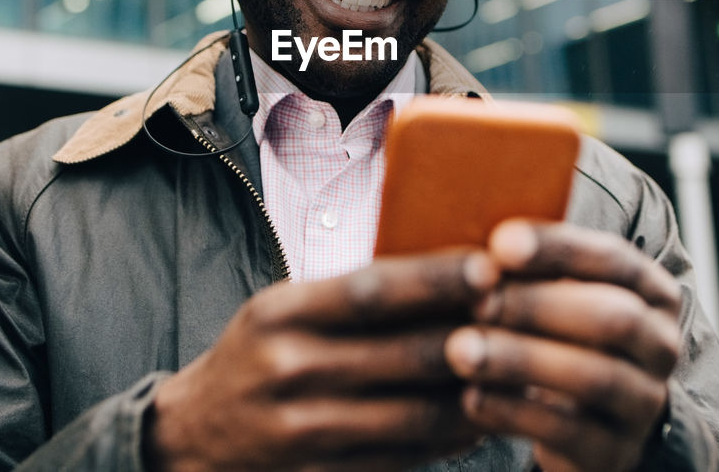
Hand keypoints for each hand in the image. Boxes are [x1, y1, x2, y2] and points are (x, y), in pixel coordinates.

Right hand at [147, 250, 498, 470]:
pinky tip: (483, 418)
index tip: (491, 267)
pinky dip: (449, 438)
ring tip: (522, 370)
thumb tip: (449, 271)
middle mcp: (289, 370)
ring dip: (476, 394)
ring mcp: (304, 432)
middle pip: (402, 354)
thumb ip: (351, 294)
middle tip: (527, 317)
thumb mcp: (284, 309)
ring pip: (414, 413)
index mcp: (282, 314)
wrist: (191, 439)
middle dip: (472, 336)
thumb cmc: (256, 357)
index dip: (436, 280)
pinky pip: (404, 457)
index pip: (371, 290)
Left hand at [444, 221, 682, 471]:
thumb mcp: (561, 295)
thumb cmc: (560, 338)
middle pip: (611, 318)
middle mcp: (659, 344)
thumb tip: (468, 219)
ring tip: (460, 349)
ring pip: (592, 376)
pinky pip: (568, 433)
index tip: (501, 242)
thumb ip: (533, 265)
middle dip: (538, 305)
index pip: (614, 259)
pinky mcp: (614, 453)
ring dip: (520, 359)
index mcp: (651, 291)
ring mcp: (643, 403)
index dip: (559, 250)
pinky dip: (514, 412)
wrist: (594, 428)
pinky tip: (470, 398)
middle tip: (477, 300)